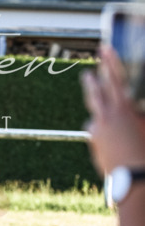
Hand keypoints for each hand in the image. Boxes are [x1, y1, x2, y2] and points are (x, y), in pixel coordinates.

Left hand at [81, 46, 144, 175]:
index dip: (110, 62)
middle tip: (87, 73)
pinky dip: (101, 131)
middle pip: (97, 92)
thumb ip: (137, 114)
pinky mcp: (92, 141)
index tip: (104, 48)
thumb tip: (132, 108)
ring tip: (90, 95)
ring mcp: (97, 128)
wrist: (134, 177)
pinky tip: (109, 140)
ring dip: (93, 101)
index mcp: (123, 109)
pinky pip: (96, 130)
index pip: (115, 79)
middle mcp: (107, 116)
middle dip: (92, 81)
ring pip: (94, 110)